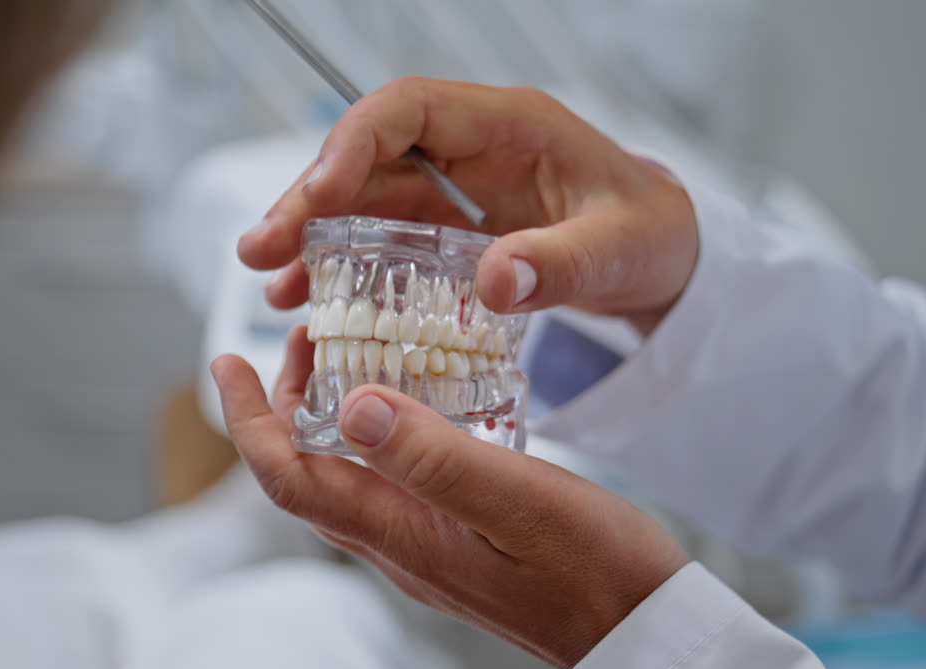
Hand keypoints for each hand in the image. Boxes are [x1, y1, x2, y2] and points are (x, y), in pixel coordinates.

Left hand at [211, 328, 689, 668]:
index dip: (249, 422)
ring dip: (328, 418)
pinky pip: (392, 486)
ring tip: (345, 355)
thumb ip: (435, 457)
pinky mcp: (458, 545)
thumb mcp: (519, 499)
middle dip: (285, 406)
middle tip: (301, 335)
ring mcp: (429, 550)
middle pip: (310, 477)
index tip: (227, 361)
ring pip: (350, 480)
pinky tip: (413, 406)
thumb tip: (351, 407)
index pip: (292, 480)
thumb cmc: (597, 570)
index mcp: (403, 536)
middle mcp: (402, 548)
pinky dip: (378, 435)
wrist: (643, 630)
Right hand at [240, 77, 700, 334]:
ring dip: (312, 237)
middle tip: (261, 251)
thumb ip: (562, 264)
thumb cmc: (650, 235)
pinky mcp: (449, 232)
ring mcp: (455, 192)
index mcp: (507, 126)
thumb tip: (493, 281)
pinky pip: (382, 240)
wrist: (664, 257)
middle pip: (368, 158)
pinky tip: (310, 302)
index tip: (317, 196)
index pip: (408, 110)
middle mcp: (468, 150)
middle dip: (309, 199)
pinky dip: (343, 268)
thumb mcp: (620, 251)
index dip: (352, 143)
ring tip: (272, 284)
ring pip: (364, 200)